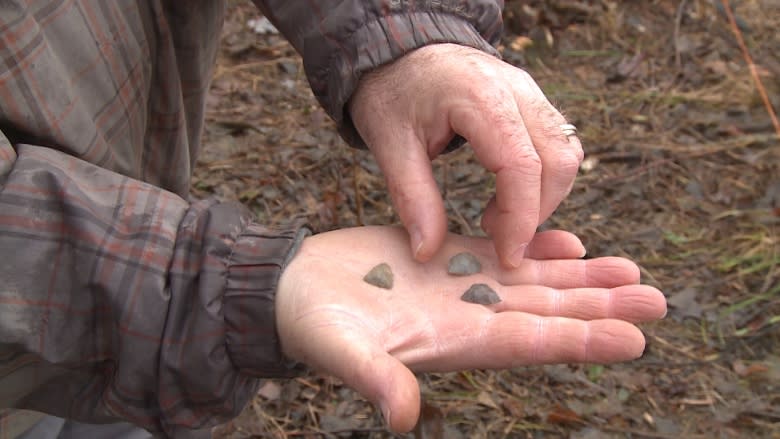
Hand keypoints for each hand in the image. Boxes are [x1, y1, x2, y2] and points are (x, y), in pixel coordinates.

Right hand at [276, 227, 665, 431]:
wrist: (292, 289)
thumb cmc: (310, 323)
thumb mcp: (337, 349)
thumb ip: (373, 376)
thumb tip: (402, 417)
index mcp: (449, 340)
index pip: (525, 342)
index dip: (577, 342)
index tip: (632, 339)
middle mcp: (464, 316)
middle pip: (544, 313)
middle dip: (599, 308)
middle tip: (658, 299)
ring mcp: (456, 286)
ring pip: (530, 281)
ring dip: (580, 278)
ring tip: (630, 271)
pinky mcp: (441, 255)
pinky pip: (498, 250)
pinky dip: (536, 246)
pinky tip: (571, 243)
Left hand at [350, 43, 582, 267]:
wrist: (399, 49)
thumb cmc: (391, 92)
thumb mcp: (388, 144)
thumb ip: (412, 197)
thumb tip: (427, 253)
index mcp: (479, 97)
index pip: (521, 165)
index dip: (521, 219)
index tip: (507, 257)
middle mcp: (516, 89)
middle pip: (557, 161)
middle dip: (537, 212)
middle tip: (497, 240)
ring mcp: (530, 91)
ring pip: (566, 152)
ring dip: (545, 196)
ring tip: (498, 218)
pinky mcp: (532, 99)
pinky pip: (559, 143)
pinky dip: (545, 178)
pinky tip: (508, 196)